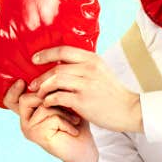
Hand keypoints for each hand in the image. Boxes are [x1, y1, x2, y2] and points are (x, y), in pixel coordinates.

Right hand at [3, 80, 97, 161]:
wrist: (83, 149)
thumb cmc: (75, 125)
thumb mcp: (64, 103)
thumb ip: (53, 92)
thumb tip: (50, 76)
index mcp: (29, 113)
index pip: (11, 100)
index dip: (12, 90)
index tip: (21, 82)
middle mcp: (26, 121)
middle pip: (27, 98)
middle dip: (51, 98)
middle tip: (68, 108)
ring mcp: (29, 129)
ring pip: (43, 106)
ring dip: (63, 111)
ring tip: (74, 121)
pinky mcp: (37, 136)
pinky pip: (52, 118)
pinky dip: (67, 122)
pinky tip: (73, 131)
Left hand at [28, 46, 142, 133]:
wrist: (129, 110)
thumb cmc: (112, 93)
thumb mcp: (101, 71)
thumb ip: (84, 66)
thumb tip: (62, 62)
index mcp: (92, 59)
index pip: (63, 50)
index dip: (46, 54)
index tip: (35, 59)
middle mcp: (88, 69)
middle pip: (56, 68)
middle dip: (41, 76)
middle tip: (33, 84)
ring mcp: (85, 85)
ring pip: (55, 81)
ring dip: (43, 88)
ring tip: (39, 95)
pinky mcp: (82, 101)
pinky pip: (58, 97)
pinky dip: (49, 100)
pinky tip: (47, 103)